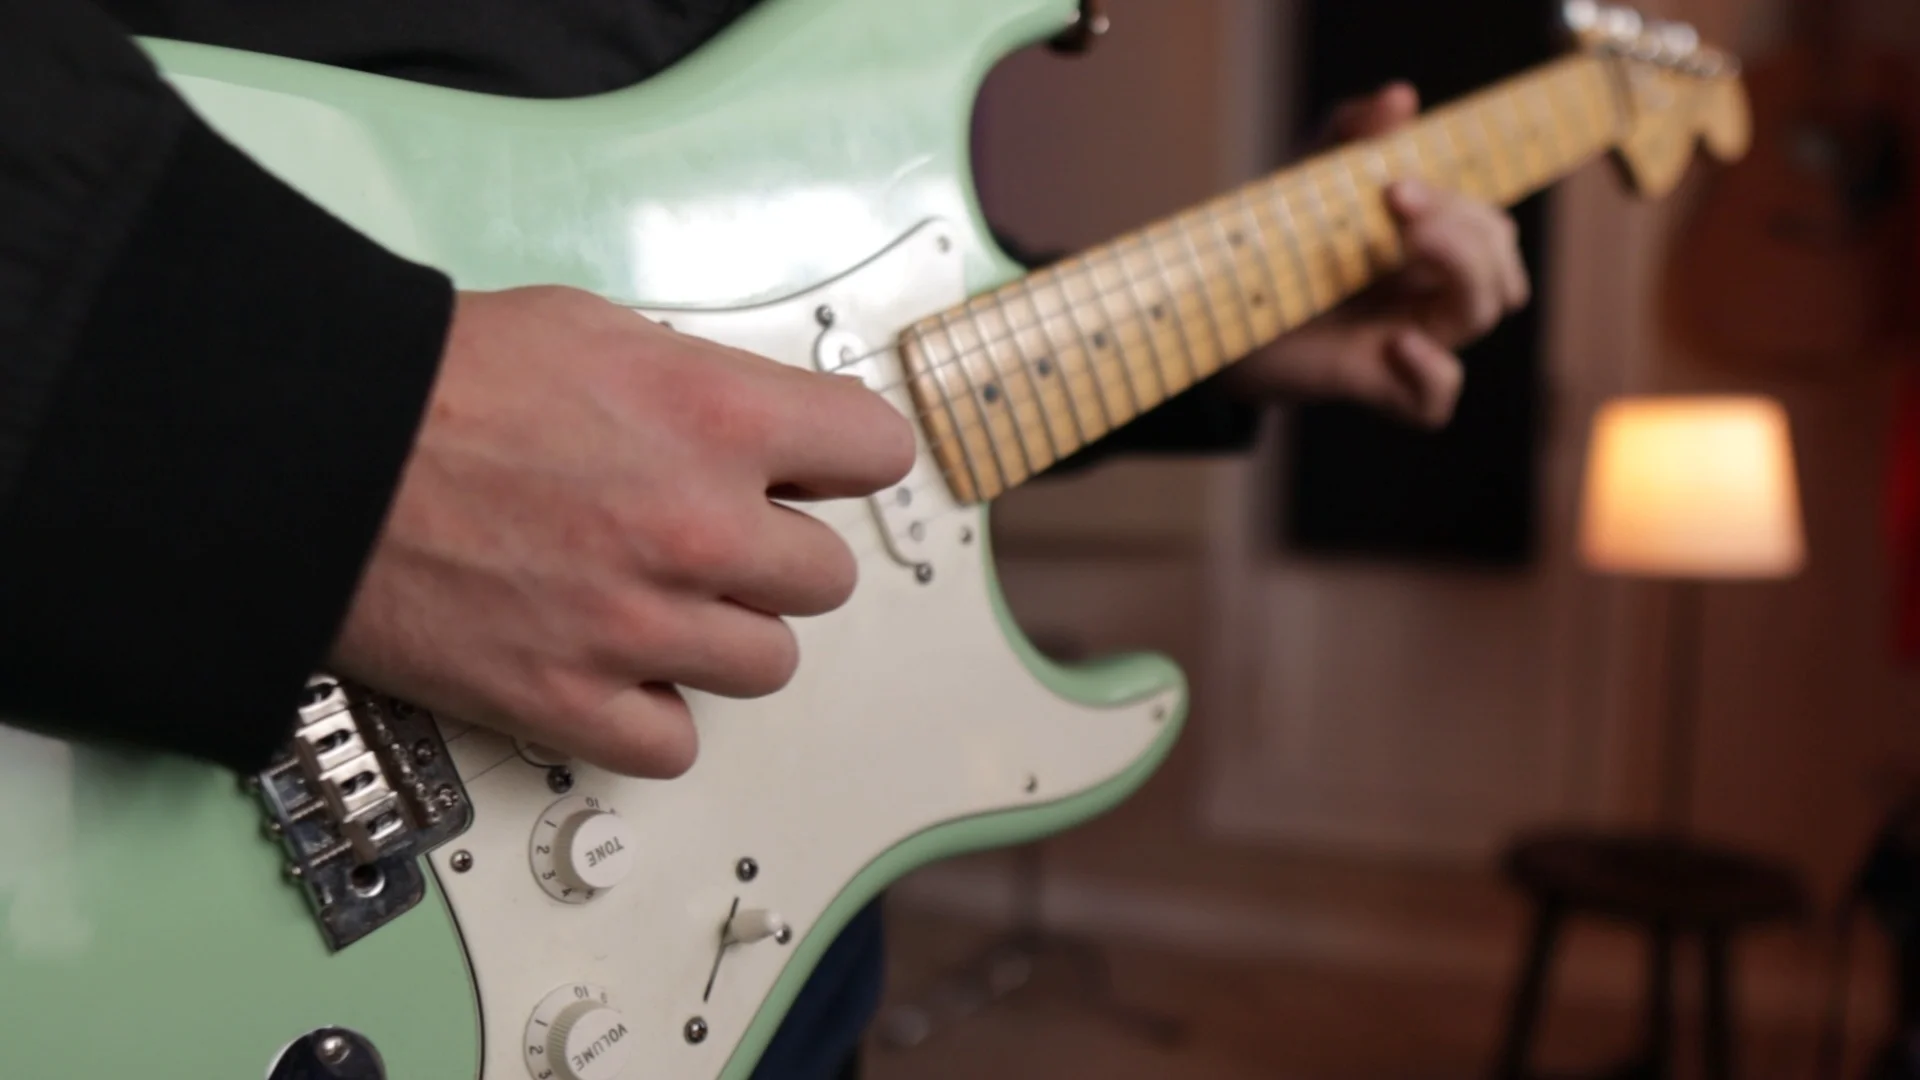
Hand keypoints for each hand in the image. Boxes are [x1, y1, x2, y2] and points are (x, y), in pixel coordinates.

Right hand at [328, 286, 914, 777]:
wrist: (313, 452)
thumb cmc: (437, 381)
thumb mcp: (598, 330)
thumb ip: (702, 386)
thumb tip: (759, 431)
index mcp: (716, 417)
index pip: (875, 453)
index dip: (843, 459)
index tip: (815, 470)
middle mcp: (698, 526)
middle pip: (825, 576)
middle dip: (775, 552)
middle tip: (713, 535)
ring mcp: (639, 625)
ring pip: (768, 663)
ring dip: (724, 633)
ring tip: (659, 600)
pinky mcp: (569, 702)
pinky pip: (675, 743)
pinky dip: (653, 713)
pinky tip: (617, 668)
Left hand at [1223, 82, 1530, 427]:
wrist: (1207, 308)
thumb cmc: (1269, 243)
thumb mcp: (1306, 174)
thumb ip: (1350, 131)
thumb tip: (1400, 96)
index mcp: (1426, 246)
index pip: (1486, 224)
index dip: (1462, 203)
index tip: (1394, 184)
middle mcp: (1425, 293)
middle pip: (1499, 262)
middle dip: (1464, 227)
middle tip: (1396, 203)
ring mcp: (1406, 339)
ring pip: (1482, 313)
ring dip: (1463, 272)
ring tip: (1403, 248)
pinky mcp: (1375, 384)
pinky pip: (1436, 401)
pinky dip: (1433, 372)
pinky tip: (1396, 343)